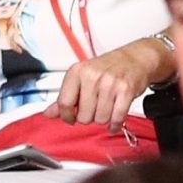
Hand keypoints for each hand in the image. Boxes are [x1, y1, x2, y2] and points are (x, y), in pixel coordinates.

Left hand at [44, 38, 161, 130]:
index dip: (67, 116)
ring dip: (104, 119)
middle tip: (94, 108)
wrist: (135, 59)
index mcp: (77, 72)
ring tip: (106, 108)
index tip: (71, 117)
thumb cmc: (108, 68)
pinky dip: (115, 124)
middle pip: (83, 116)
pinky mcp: (126, 91)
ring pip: (100, 119)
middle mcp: (92, 76)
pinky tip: (114, 121)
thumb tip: (48, 113)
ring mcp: (110, 83)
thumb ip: (65, 97)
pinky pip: (117, 118)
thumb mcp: (82, 77)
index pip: (64, 103)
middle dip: (89, 117)